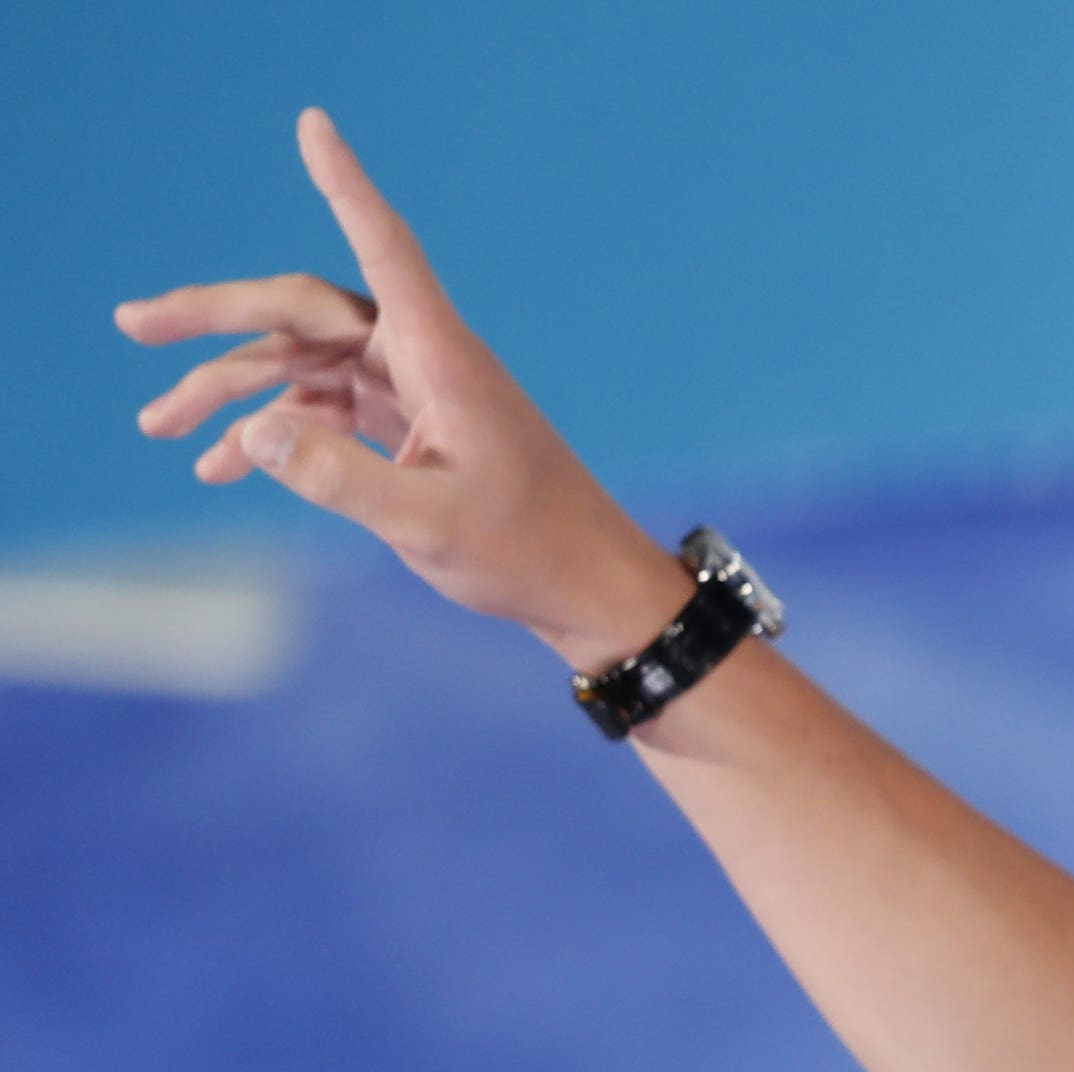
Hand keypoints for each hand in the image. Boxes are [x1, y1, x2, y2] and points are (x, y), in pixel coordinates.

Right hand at [119, 109, 687, 667]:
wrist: (585, 588)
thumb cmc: (526, 551)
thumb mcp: (428, 525)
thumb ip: (339, 481)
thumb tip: (255, 432)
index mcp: (441, 357)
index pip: (384, 248)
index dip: (346, 185)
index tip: (314, 124)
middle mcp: (421, 358)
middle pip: (301, 311)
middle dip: (213, 317)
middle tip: (132, 324)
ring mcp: (409, 391)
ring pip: (298, 365)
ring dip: (226, 390)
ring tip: (154, 425)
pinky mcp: (403, 426)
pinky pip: (319, 410)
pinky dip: (270, 434)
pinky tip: (216, 468)